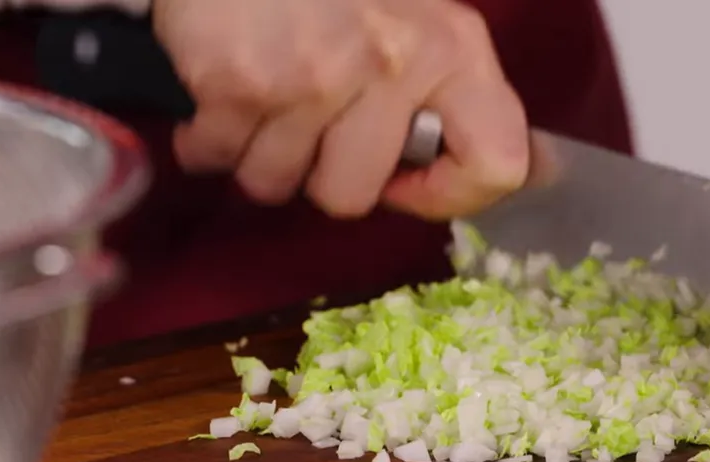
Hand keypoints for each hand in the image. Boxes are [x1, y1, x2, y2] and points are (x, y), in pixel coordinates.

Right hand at [151, 0, 528, 218]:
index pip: (498, 164)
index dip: (449, 195)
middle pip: (354, 197)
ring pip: (279, 184)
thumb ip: (448, 92)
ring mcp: (314, 75)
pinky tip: (224, 97)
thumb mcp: (417, 17)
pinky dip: (211, 140)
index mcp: (455, 49)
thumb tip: (485, 173)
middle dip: (322, 175)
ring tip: (265, 101)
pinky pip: (220, 158)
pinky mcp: (241, 80)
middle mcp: (395, 62)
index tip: (408, 184)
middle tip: (312, 125)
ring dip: (263, 156)